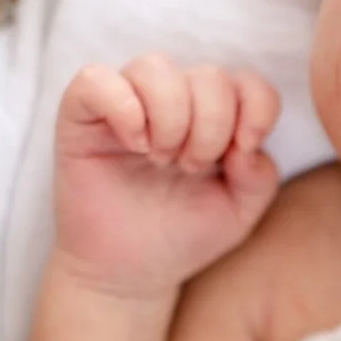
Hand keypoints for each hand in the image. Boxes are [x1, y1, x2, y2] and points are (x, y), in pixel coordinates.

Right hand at [53, 54, 280, 296]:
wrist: (129, 273)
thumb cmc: (181, 236)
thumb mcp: (238, 213)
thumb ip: (259, 177)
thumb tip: (246, 144)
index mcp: (213, 116)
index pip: (248, 81)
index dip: (256, 109)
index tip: (243, 151)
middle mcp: (172, 101)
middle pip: (207, 75)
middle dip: (210, 128)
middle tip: (190, 169)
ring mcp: (126, 103)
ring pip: (155, 67)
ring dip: (170, 118)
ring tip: (161, 159)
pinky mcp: (81, 114)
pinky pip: (95, 80)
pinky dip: (123, 108)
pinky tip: (133, 144)